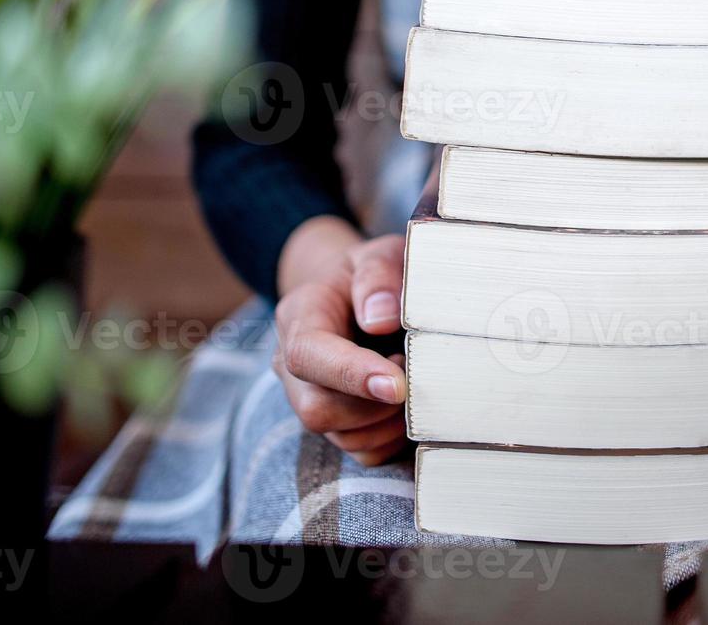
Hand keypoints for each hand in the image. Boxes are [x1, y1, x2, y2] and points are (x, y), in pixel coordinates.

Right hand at [273, 233, 410, 465]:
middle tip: (413, 370)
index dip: (351, 374)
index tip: (397, 384)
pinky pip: (364, 453)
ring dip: (390, 420)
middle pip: (318, 409)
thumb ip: (379, 274)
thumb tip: (379, 318)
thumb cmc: (374, 275)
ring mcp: (310, 400)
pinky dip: (394, 438)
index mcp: (299, 317)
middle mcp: (293, 366)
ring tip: (414, 380)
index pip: (307, 355)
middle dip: (375, 403)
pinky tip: (409, 405)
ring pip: (344, 437)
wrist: (358, 294)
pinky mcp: (336, 426)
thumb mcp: (380, 254)